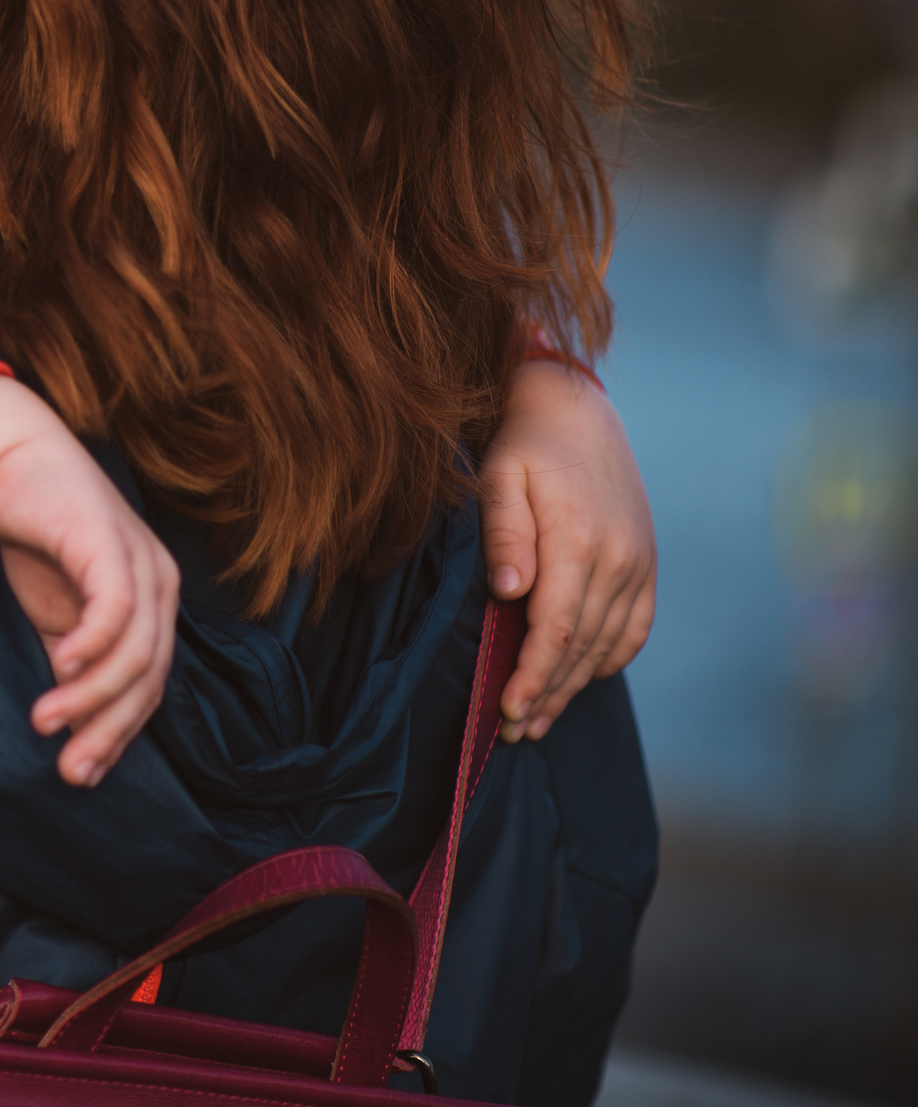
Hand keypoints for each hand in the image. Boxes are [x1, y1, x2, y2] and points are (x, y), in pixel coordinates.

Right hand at [0, 377, 181, 786]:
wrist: (12, 461)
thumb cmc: (39, 537)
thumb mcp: (56, 614)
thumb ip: (71, 665)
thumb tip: (73, 731)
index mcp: (155, 605)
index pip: (150, 687)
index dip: (120, 734)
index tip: (81, 773)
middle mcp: (160, 584)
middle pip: (149, 678)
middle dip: (109, 730)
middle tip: (70, 769)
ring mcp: (140, 562)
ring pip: (135, 652)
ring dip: (91, 696)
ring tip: (46, 720)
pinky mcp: (109, 542)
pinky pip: (114, 608)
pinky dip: (92, 646)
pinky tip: (61, 668)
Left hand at [481, 359, 656, 742]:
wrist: (576, 411)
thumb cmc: (522, 445)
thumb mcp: (498, 476)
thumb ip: (503, 533)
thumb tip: (508, 591)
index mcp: (579, 540)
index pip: (555, 629)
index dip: (532, 675)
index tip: (506, 710)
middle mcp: (618, 559)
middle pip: (582, 647)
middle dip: (547, 693)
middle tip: (512, 730)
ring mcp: (638, 564)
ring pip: (608, 645)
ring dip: (574, 686)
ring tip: (538, 719)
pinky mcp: (645, 565)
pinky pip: (634, 628)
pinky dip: (608, 659)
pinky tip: (580, 679)